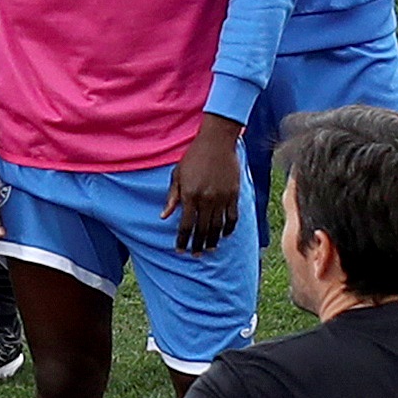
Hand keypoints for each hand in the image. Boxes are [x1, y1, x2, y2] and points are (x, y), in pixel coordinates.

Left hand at [167, 115, 244, 252]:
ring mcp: (221, 198)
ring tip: (210, 249)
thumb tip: (164, 216)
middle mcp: (206, 199)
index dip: (182, 240)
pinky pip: (232, 217)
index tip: (179, 250)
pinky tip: (224, 235)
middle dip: (198, 245)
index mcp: (190, 195)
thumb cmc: (194, 156)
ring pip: (217, 227)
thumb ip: (172, 197)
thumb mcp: (178, 175)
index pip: (185, 225)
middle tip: (196, 255)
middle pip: (202, 230)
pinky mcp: (233, 194)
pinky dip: (228, 229)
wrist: (216, 142)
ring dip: (213, 241)